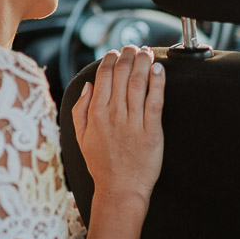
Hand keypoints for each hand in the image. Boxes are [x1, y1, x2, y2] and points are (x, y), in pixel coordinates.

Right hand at [71, 45, 164, 203]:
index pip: (103, 78)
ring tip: (146, 52)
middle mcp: (113, 116)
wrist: (120, 191)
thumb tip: (87, 86)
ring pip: (138, 84)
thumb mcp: (81, 138)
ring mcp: (133, 123)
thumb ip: (80, 110)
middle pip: (121, 76)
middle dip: (128, 56)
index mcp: (96, 115)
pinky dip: (157, 83)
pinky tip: (159, 70)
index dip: (110, 60)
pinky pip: (155, 102)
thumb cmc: (102, 166)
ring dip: (143, 63)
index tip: (116, 52)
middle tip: (133, 47)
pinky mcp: (151, 132)